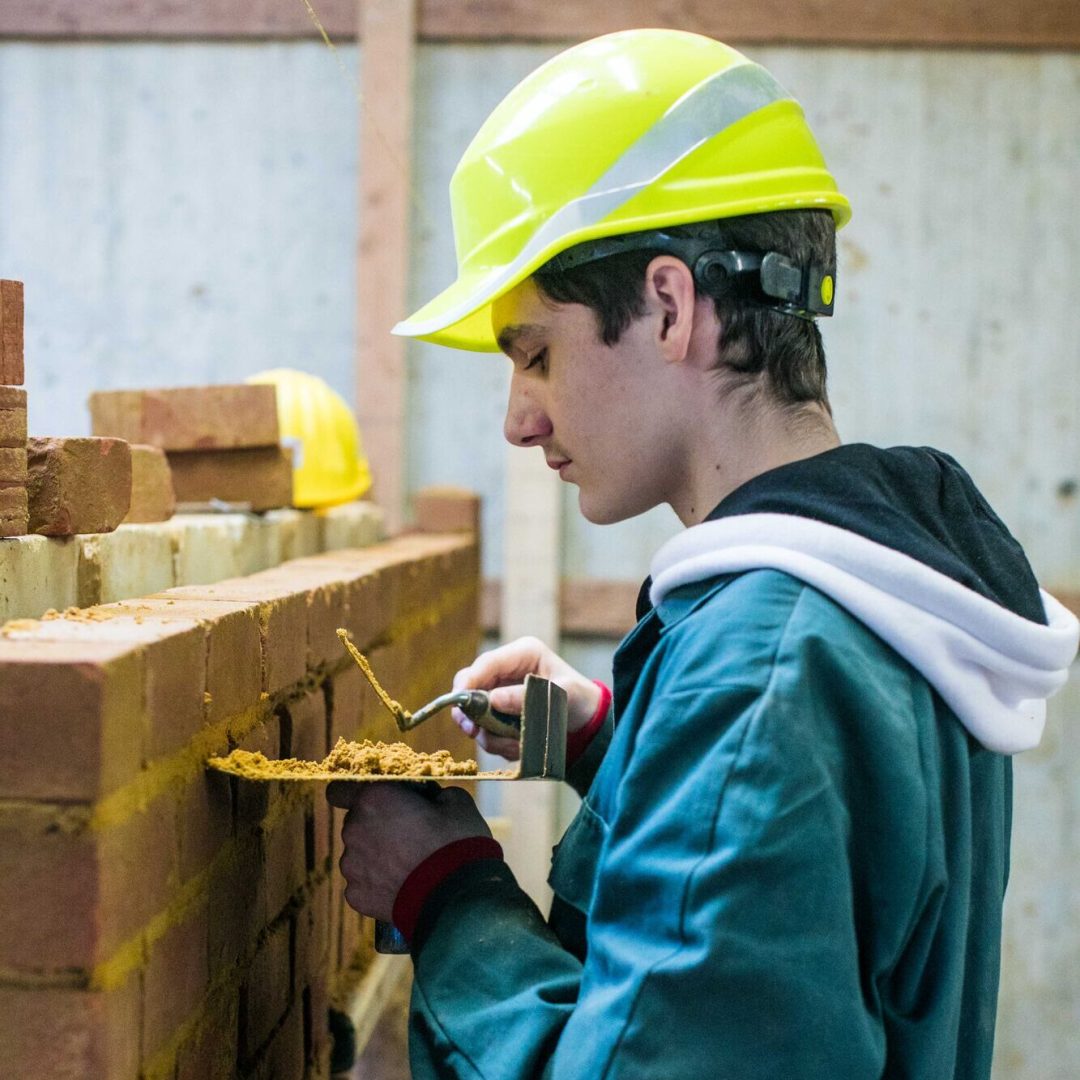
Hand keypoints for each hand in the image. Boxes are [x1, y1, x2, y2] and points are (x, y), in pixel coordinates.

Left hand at [326, 781, 489, 921]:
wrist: (457, 897)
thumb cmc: (457, 841)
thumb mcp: (454, 800)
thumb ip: (431, 794)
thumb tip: (429, 799)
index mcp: (373, 799)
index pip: (339, 790)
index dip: (352, 794)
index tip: (371, 802)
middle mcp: (354, 829)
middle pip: (356, 822)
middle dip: (376, 826)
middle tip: (408, 835)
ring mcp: (352, 865)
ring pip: (359, 854)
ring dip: (377, 856)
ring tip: (410, 866)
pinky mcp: (356, 895)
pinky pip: (364, 883)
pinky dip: (379, 883)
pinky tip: (405, 886)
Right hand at [451, 636, 601, 759]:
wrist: (585, 719)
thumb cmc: (578, 698)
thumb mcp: (560, 694)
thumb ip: (527, 696)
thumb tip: (493, 700)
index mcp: (522, 654)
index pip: (486, 663)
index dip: (468, 681)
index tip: (459, 701)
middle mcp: (506, 670)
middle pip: (470, 685)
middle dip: (470, 711)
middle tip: (474, 731)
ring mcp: (500, 691)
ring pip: (475, 712)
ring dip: (489, 733)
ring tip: (514, 745)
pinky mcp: (498, 712)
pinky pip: (486, 729)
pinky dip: (497, 742)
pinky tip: (518, 746)